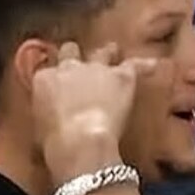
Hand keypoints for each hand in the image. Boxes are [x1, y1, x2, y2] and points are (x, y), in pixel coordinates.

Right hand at [32, 42, 156, 183]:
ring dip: (107, 54)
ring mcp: (96, 68)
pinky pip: (135, 65)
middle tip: (82, 66)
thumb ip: (46, 111)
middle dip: (75, 56)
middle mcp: (69, 67)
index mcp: (44, 79)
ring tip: (113, 53)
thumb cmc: (56, 142)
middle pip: (71, 51)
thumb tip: (53, 114)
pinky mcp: (121, 76)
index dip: (57, 80)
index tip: (61, 88)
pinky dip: (144, 65)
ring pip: (102, 52)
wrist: (80, 141)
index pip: (49, 72)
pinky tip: (154, 64)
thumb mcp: (40, 125)